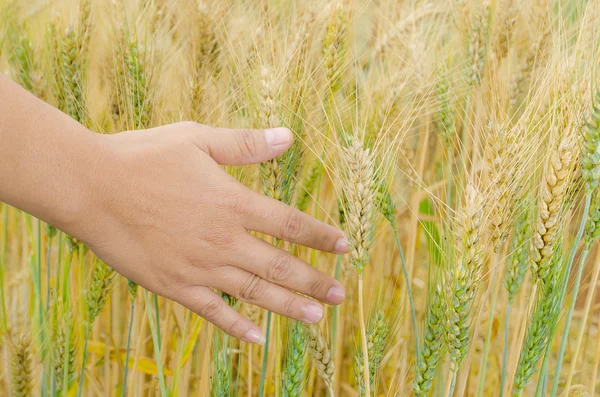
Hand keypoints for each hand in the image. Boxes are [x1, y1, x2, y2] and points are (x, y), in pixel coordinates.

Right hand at [68, 122, 347, 343]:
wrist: (90, 186)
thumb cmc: (143, 157)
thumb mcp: (197, 139)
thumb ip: (245, 143)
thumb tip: (289, 137)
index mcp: (232, 203)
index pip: (289, 224)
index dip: (320, 236)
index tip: (344, 246)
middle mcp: (223, 240)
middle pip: (280, 266)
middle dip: (314, 282)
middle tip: (340, 295)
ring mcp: (200, 268)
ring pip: (255, 293)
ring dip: (289, 307)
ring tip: (317, 318)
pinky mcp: (174, 286)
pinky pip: (214, 312)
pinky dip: (238, 326)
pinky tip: (258, 338)